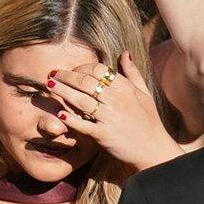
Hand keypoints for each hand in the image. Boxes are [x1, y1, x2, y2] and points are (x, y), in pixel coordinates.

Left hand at [45, 61, 175, 170]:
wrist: (154, 149)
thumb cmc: (149, 121)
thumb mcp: (144, 93)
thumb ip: (133, 73)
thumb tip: (125, 53)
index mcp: (125, 88)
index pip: (98, 69)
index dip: (81, 67)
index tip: (71, 71)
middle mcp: (117, 100)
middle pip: (85, 82)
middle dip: (66, 76)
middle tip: (51, 74)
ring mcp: (110, 117)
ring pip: (81, 100)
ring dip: (63, 92)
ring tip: (49, 86)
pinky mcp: (105, 135)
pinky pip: (84, 125)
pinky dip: (72, 120)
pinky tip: (60, 114)